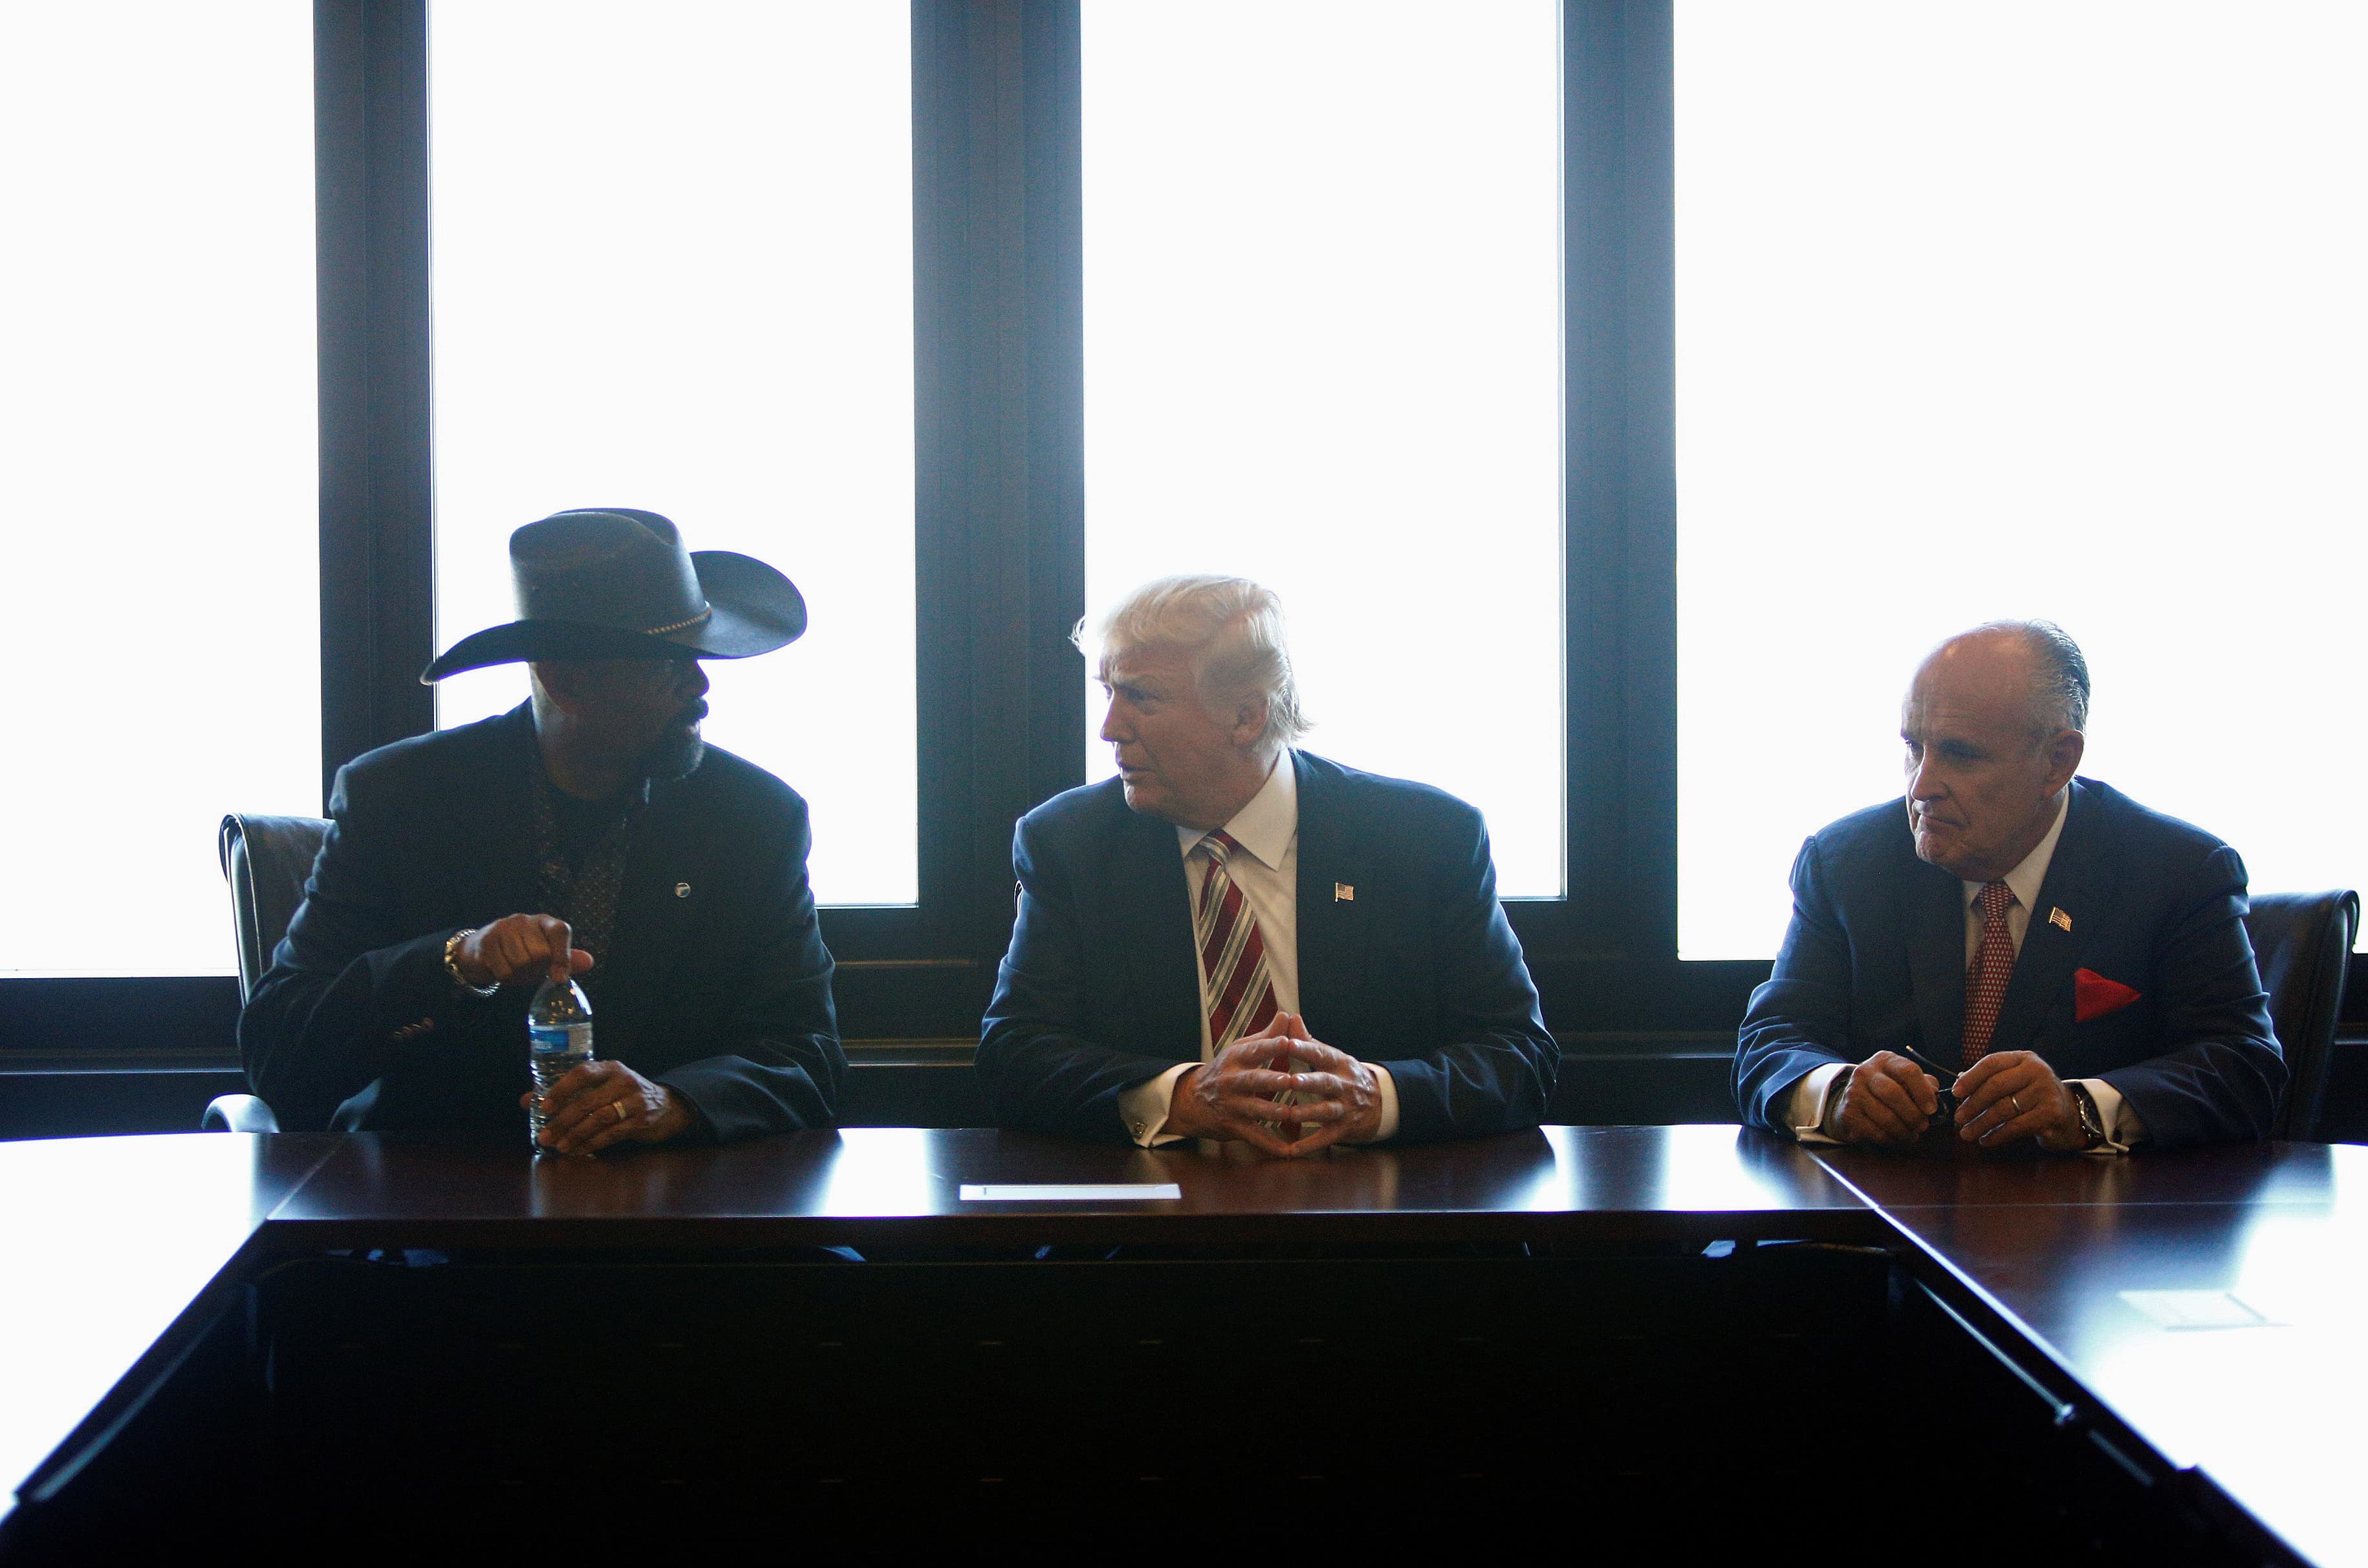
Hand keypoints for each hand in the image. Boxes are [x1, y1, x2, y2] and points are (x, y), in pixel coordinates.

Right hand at [455, 914, 593, 987]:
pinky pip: (504, 970)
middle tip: (528, 970)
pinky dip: (505, 977)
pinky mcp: (487, 940)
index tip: (559, 979)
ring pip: (521, 963)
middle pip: (540, 954)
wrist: (480, 953)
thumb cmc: (519, 956)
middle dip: (535, 970)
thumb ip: (566, 960)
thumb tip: (589, 961)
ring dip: (519, 974)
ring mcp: (504, 927)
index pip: (560, 932)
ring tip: (514, 968)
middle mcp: (524, 920)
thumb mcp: (545, 958)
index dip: (563, 957)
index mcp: (544, 922)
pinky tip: (501, 969)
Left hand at [522, 1058, 693, 1155]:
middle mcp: (624, 1081)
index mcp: (610, 1068)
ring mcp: (635, 1101)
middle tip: (545, 1135)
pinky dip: (591, 1144)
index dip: (561, 1089)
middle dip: (563, 1121)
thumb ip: (567, 1092)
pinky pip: (611, 1134)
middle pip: (588, 1101)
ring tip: (559, 1146)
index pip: (583, 1073)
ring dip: (576, 1135)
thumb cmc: (623, 1095)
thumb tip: (527, 1101)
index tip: (544, 1106)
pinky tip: (577, 1150)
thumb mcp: (600, 1086)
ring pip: (599, 1119)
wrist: (667, 1106)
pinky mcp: (641, 1120)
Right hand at [1162, 1033, 1309, 1155]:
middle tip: (1290, 1080)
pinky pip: (1255, 1137)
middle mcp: (1231, 1081)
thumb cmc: (1226, 1070)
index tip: (1288, 1041)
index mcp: (1235, 1058)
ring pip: (1255, 1109)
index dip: (1271, 1046)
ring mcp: (1232, 1106)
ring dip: (1273, 1112)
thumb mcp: (1240, 1049)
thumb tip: (1288, 1015)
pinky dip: (1272, 1145)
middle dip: (1271, 1080)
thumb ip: (1267, 1036)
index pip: (1254, 1050)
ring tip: (1291, 1113)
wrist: (1191, 1101)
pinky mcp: (1234, 1127)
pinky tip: (1289, 1150)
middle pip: (1253, 1080)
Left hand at [1265, 1017, 1383, 1155]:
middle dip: (1309, 1082)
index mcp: (1340, 1064)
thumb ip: (1309, 1041)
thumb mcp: (1333, 1057)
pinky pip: (1325, 1138)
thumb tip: (1291, 1017)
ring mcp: (1345, 1109)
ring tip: (1289, 1114)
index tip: (1287, 1043)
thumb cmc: (1345, 1076)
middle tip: (1291, 1080)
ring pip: (1326, 1112)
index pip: (1322, 1054)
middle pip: (1326, 1083)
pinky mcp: (1343, 1130)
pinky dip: (1309, 1145)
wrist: (1381, 1103)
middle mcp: (1344, 1085)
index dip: (1305, 1049)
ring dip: (1308, 1114)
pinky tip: (1291, 1150)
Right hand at [1830, 1051, 1941, 1146]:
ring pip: (1884, 1116)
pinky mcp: (1848, 1113)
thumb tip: (1935, 1097)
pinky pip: (1874, 1131)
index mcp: (1885, 1060)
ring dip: (1903, 1130)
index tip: (1932, 1109)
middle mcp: (1865, 1072)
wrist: (1854, 1098)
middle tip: (1923, 1126)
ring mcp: (1854, 1092)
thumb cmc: (1889, 1088)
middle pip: (1893, 1093)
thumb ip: (1925, 1085)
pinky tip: (1897, 1138)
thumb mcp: (1906, 1080)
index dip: (1923, 1092)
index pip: (1908, 1071)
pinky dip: (1890, 1138)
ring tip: (1912, 1135)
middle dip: (1913, 1114)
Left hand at [1952, 1051, 2081, 1150]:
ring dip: (1981, 1123)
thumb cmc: (2033, 1096)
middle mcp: (2036, 1071)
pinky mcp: (2051, 1113)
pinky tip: (1986, 1140)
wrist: (2070, 1113)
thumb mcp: (2016, 1081)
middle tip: (1959, 1118)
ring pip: (2004, 1109)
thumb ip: (1991, 1080)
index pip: (1991, 1063)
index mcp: (2023, 1059)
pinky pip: (2016, 1126)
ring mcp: (2046, 1091)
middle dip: (1973, 1104)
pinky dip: (1998, 1135)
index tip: (1955, 1093)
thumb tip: (1959, 1085)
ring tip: (1967, 1133)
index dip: (1971, 1078)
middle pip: (1996, 1086)